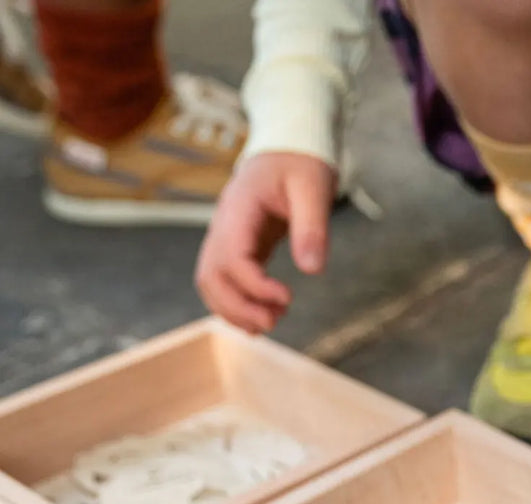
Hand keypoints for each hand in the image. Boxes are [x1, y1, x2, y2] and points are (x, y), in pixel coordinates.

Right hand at [195, 152, 336, 333]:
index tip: (287, 298)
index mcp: (239, 208)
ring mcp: (226, 236)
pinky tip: (264, 315)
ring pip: (211, 282)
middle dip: (237, 306)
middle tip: (274, 322)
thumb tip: (312, 270)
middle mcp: (223, 225)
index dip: (254, 285)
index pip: (231, 256)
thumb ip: (312, 227)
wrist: (287, 148)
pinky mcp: (238, 246)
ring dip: (234, 310)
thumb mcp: (313, 188)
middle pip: (210, 275)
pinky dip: (237, 303)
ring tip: (271, 322)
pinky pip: (225, 280)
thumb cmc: (300, 163)